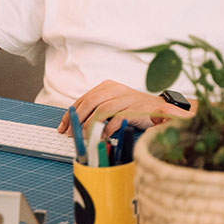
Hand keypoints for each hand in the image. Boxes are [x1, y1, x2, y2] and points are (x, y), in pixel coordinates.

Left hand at [57, 80, 191, 135]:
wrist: (160, 108)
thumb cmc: (135, 108)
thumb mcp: (115, 104)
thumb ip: (98, 108)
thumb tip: (75, 122)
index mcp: (109, 86)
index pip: (84, 98)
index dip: (71, 112)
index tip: (63, 126)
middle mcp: (116, 89)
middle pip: (90, 101)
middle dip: (76, 118)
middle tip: (69, 133)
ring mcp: (126, 98)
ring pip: (101, 110)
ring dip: (90, 125)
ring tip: (83, 137)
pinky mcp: (135, 109)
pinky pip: (116, 119)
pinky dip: (107, 129)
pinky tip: (103, 137)